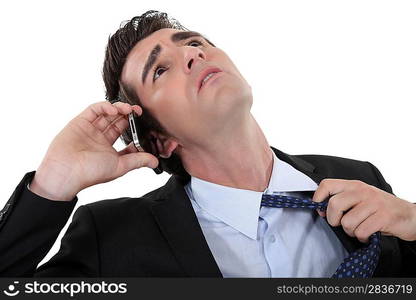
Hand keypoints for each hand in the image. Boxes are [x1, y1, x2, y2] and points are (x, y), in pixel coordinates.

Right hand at [30, 101, 158, 200]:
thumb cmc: (90, 173)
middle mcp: (100, 139)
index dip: (135, 130)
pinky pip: (94, 110)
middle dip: (129, 116)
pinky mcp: (80, 122)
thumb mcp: (120, 166)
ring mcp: (91, 130)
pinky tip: (114, 109)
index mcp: (109, 150)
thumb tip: (155, 162)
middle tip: (139, 111)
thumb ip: (138, 161)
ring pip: (108, 114)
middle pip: (118, 122)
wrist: (65, 172)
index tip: (146, 126)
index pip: (126, 136)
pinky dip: (105, 107)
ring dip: (119, 109)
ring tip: (129, 109)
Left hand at [312, 179, 415, 241]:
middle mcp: (363, 191)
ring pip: (347, 222)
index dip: (318, 198)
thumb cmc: (381, 208)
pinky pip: (361, 231)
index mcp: (354, 185)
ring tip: (360, 229)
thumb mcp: (361, 198)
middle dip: (334, 220)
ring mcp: (374, 203)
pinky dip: (363, 238)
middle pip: (334, 205)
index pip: (327, 184)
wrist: (410, 216)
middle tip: (341, 224)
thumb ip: (343, 199)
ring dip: (351, 231)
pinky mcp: (383, 217)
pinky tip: (369, 235)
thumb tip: (321, 208)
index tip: (321, 210)